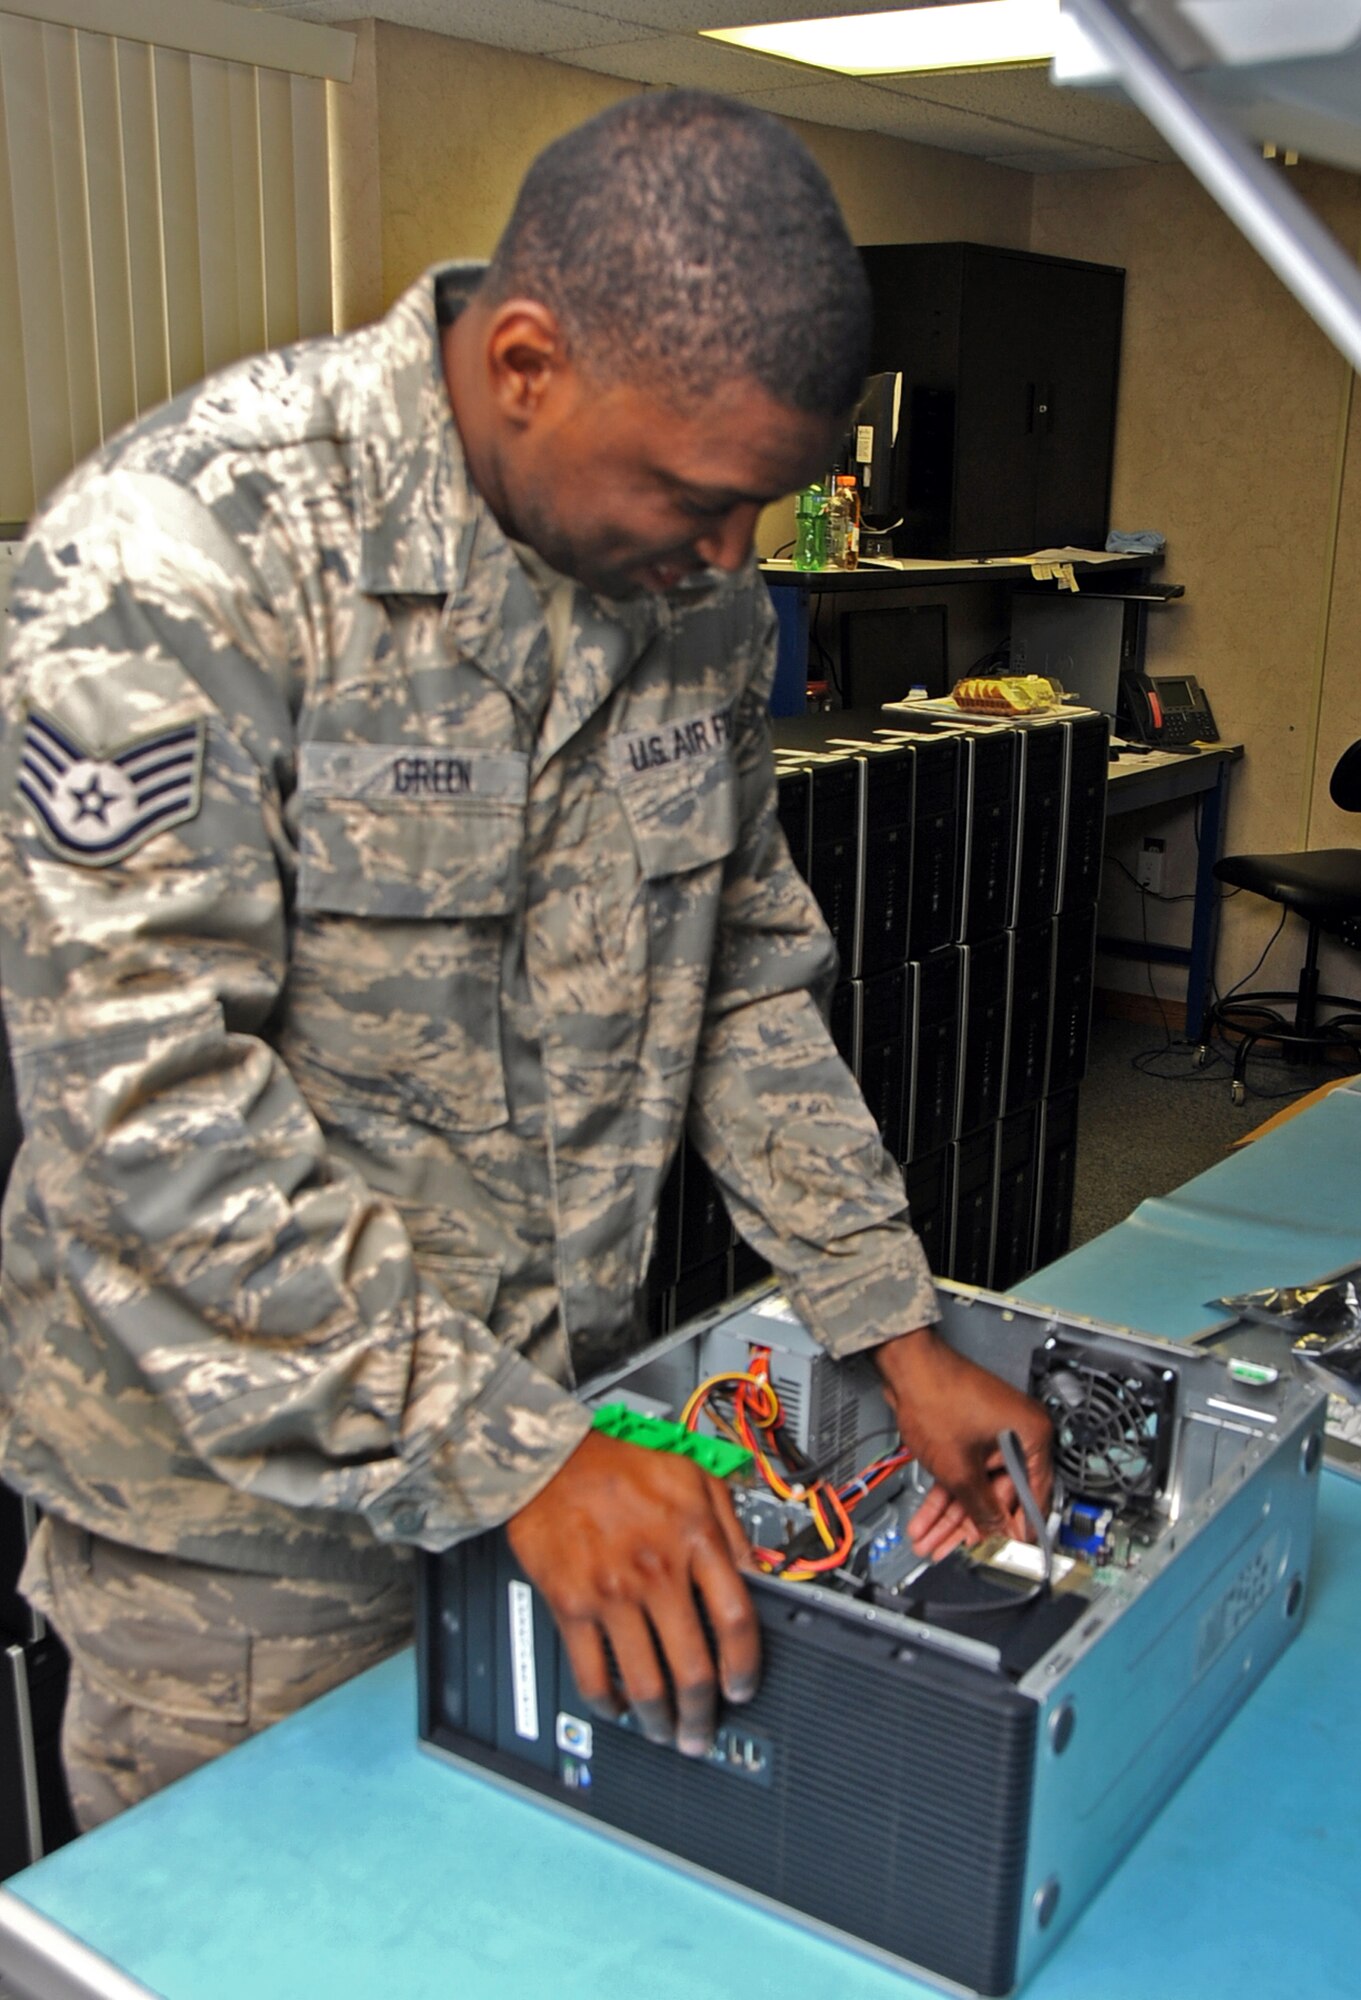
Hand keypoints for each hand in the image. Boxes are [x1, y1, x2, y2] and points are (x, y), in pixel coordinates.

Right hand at [505, 1429, 757, 1757]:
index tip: (743, 1688)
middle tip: (702, 1732)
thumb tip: (758, 1570)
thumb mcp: (693, 1474)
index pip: (736, 1621)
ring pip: (645, 1683)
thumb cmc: (618, 1463)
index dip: (745, 1667)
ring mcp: (612, 1593)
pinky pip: (591, 1673)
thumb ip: (730, 1522)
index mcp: (693, 1539)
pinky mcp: (571, 1605)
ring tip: (664, 1731)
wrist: (550, 1459)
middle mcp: (656, 1571)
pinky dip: (606, 1702)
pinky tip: (615, 1706)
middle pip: (693, 1667)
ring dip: (659, 1720)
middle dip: (703, 1714)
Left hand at [873, 1328, 1053, 1558]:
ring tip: (931, 1542)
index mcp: (1031, 1436)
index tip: (1007, 1553)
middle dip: (969, 1527)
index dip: (1017, 1529)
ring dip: (950, 1517)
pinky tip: (927, 1520)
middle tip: (953, 1552)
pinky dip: (944, 1496)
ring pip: (975, 1487)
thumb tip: (996, 1533)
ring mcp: (991, 1434)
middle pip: (998, 1495)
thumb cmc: (938, 1394)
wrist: (905, 1364)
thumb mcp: (961, 1468)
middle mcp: (1017, 1434)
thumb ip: (981, 1507)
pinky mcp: (968, 1435)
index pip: (1034, 1497)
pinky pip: (961, 1473)